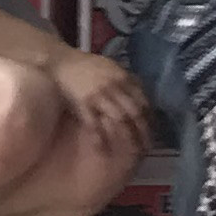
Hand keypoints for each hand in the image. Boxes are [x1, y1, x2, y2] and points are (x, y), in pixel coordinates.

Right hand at [47, 46, 150, 160]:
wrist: (62, 62)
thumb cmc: (87, 66)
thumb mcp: (111, 67)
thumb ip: (126, 79)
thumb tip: (140, 91)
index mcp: (123, 77)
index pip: (143, 100)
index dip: (150, 118)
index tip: (153, 131)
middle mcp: (115, 86)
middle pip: (134, 112)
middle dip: (143, 131)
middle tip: (147, 148)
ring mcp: (99, 96)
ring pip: (119, 119)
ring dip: (127, 137)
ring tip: (132, 152)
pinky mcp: (83, 104)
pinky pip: (95, 124)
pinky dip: (100, 139)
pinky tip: (104, 150)